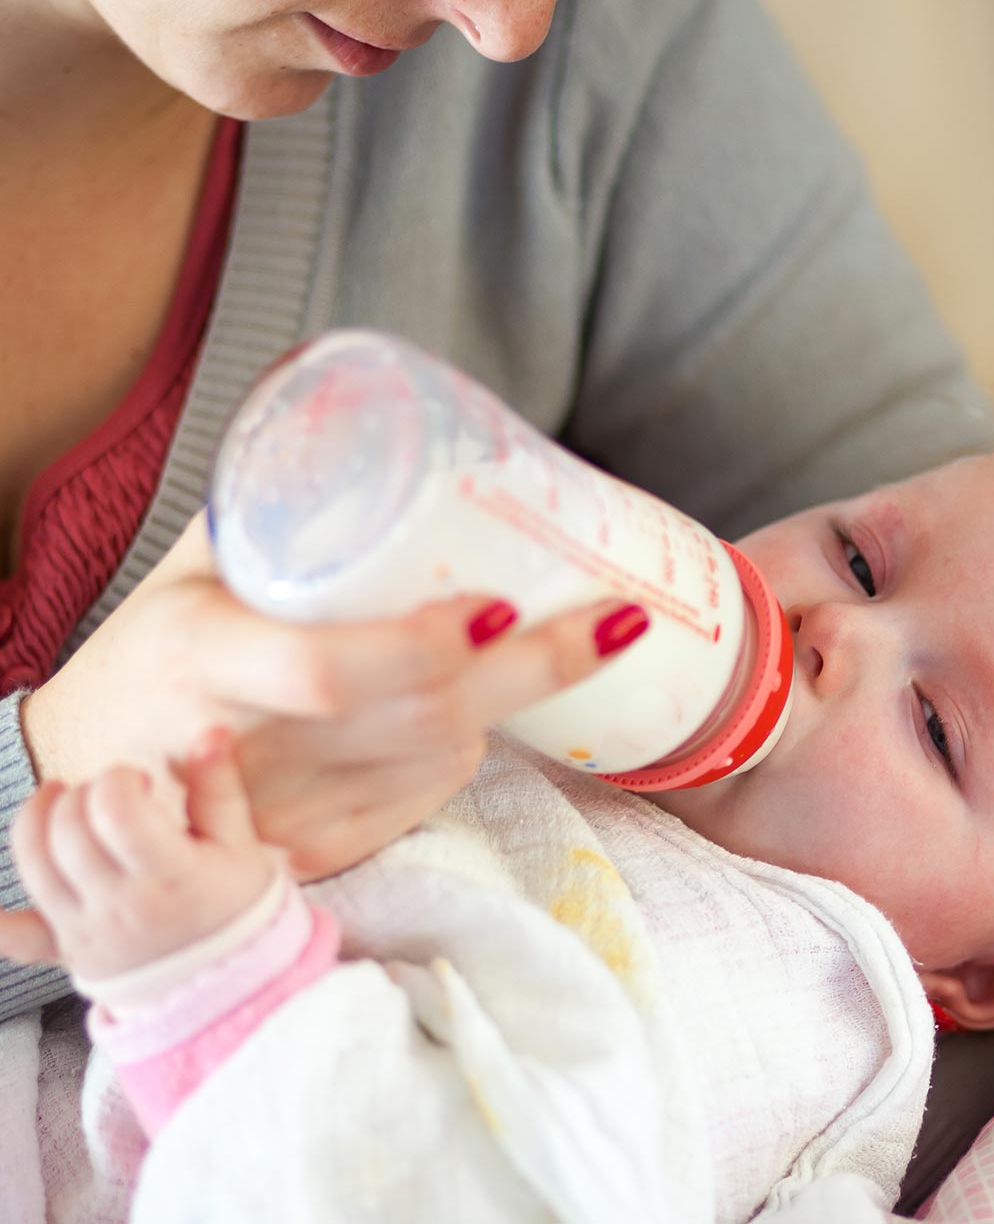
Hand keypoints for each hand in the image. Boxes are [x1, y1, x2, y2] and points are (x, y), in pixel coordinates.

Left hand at [0, 733, 273, 979]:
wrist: (227, 982)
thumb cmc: (235, 907)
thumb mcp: (239, 845)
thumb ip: (218, 787)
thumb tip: (210, 732)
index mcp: (172, 876)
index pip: (117, 813)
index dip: (118, 780)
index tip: (140, 780)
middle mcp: (121, 906)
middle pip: (69, 831)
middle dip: (83, 793)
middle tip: (113, 794)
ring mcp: (86, 930)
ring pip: (34, 865)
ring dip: (38, 819)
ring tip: (62, 800)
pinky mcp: (65, 949)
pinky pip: (16, 940)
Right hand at [20, 514, 648, 879]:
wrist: (95, 778)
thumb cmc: (150, 655)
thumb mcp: (187, 570)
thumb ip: (270, 505)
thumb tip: (361, 416)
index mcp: (205, 659)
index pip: (324, 670)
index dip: (421, 646)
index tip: (502, 604)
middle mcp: (247, 753)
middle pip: (418, 722)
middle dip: (536, 672)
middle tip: (619, 618)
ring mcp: (285, 818)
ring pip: (438, 763)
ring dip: (515, 698)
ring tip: (574, 640)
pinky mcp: (317, 854)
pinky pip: (424, 799)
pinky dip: (469, 745)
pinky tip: (486, 700)